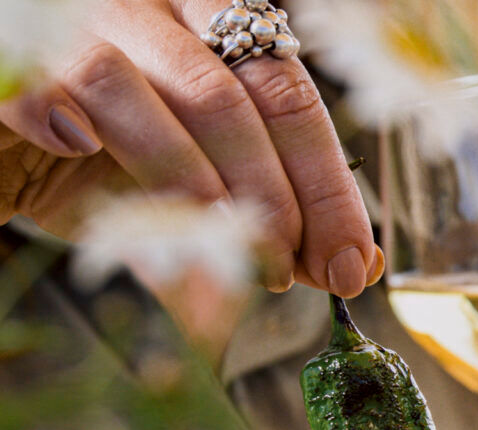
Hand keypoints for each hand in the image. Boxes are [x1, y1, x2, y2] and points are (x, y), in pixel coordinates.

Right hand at [1, 0, 377, 294]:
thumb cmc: (84, 158)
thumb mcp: (184, 192)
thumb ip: (267, 217)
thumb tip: (360, 268)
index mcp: (207, 22)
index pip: (289, 95)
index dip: (327, 186)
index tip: (350, 263)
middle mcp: (150, 3)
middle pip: (236, 96)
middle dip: (276, 197)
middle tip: (284, 272)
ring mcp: (81, 16)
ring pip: (164, 90)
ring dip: (203, 186)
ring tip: (220, 251)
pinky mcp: (17, 52)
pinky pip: (63, 85)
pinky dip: (85, 132)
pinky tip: (88, 161)